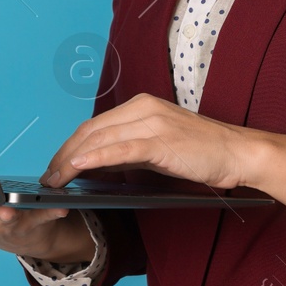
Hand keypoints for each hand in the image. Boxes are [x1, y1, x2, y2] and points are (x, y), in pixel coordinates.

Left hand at [41, 92, 266, 191]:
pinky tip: (78, 167)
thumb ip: (128, 151)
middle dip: (64, 155)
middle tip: (48, 179)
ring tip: (55, 180)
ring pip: (100, 139)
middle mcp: (144, 108)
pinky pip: (121, 149)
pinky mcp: (161, 140)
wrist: (237, 152)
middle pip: (91, 130)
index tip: (55, 167)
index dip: (69, 147)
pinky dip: (96, 158)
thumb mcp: (159, 148)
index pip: (95, 126)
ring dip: (72, 161)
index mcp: (142, 106)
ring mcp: (152, 122)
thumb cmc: (202, 153)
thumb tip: (95, 164)